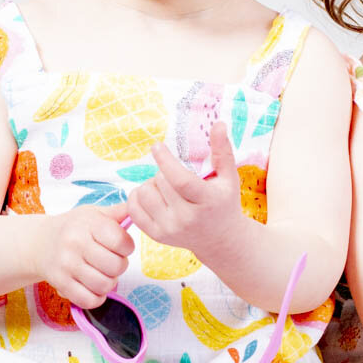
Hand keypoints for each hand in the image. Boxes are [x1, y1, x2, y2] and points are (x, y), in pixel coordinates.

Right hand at [35, 203, 133, 308]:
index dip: (127, 247)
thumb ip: (117, 212)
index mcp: (88, 223)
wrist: (39, 242)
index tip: (120, 246)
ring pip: (104, 285)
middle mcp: (75, 243)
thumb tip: (138, 205)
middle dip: (120, 266)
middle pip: (115, 266)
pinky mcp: (59, 283)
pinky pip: (88, 300)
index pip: (121, 241)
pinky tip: (94, 288)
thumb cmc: (73, 227)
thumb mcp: (93, 213)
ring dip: (109, 283)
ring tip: (103, 274)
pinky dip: (96, 298)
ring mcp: (66, 264)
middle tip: (111, 262)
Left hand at [127, 121, 247, 264]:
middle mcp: (187, 218)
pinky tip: (153, 196)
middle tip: (174, 175)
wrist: (220, 239)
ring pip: (144, 193)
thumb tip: (218, 123)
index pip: (180, 180)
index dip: (165, 160)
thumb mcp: (229, 177)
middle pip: (160, 182)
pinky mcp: (156, 236)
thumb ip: (222, 150)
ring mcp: (170, 229)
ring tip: (166, 187)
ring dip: (151, 184)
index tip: (157, 146)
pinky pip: (133, 208)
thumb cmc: (224, 203)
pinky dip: (138, 197)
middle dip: (164, 172)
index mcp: (207, 201)